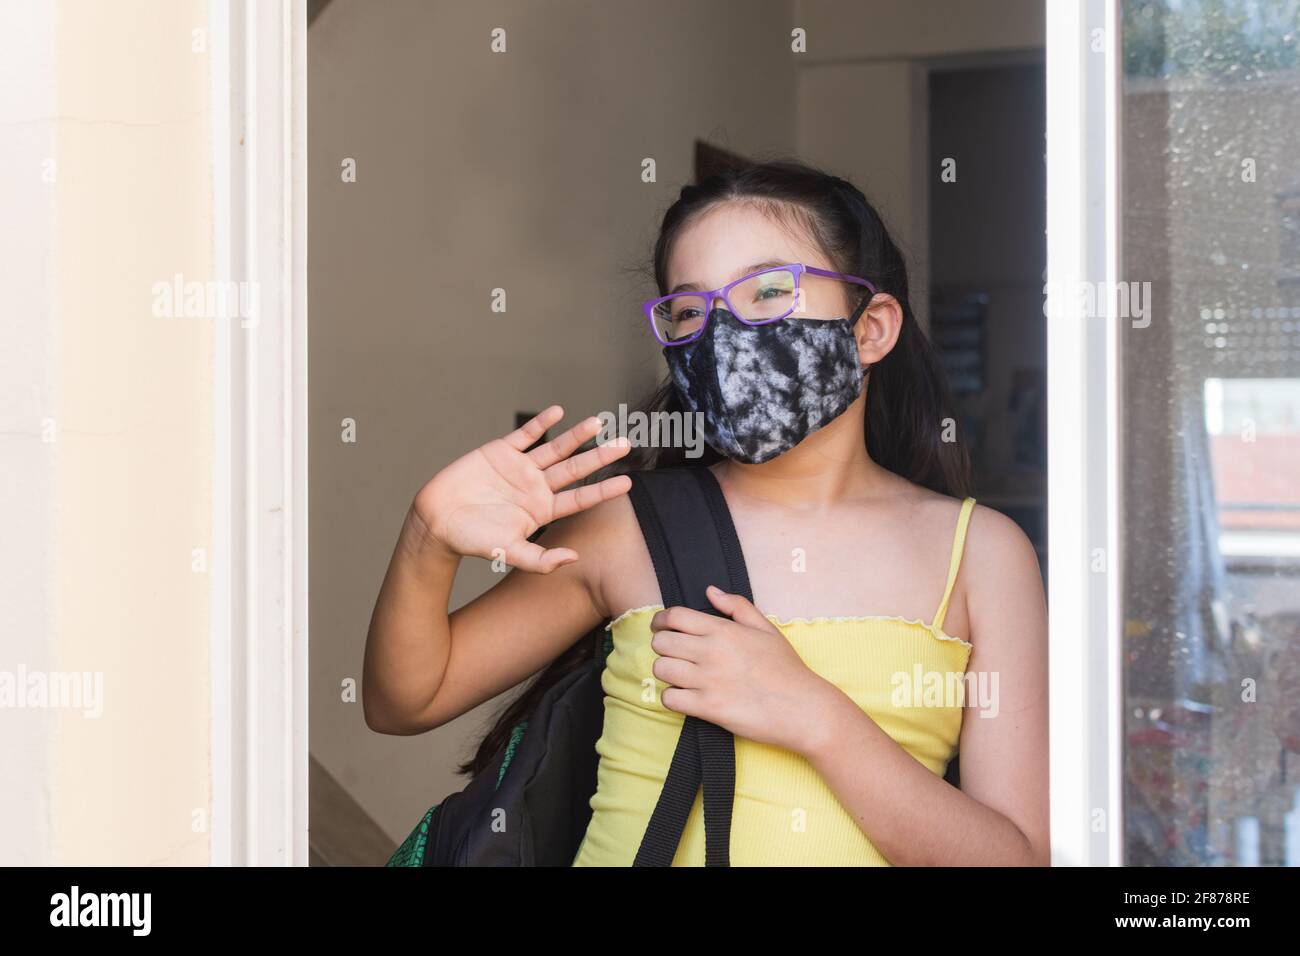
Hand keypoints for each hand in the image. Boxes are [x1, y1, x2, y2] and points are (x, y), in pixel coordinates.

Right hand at [410, 405, 631, 572]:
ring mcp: (520, 468)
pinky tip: (557, 412)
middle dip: (600, 457)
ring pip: (555, 448)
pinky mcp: (500, 452)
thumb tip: (573, 559)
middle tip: (625, 444)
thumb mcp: (508, 552)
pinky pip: (525, 434)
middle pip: (576, 469)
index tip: (628, 482)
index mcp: (543, 510)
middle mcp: (536, 487)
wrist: (438, 520)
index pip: (580, 498)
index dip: (603, 489)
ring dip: (576, 436)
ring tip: (598, 422)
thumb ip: (540, 559)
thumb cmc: (472, 540)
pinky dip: (540, 423)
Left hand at [648, 585, 841, 754]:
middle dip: (663, 647)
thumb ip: (737, 606)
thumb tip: (710, 591)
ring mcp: (708, 680)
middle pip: (661, 642)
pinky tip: (685, 697)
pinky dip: (672, 698)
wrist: (803, 708)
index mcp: (724, 630)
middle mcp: (712, 652)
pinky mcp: (708, 707)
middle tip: (674, 654)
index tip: (661, 628)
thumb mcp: (766, 629)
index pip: (674, 616)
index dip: (661, 621)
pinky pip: (669, 699)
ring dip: (667, 673)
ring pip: (661, 669)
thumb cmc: (786, 668)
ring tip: (681, 676)